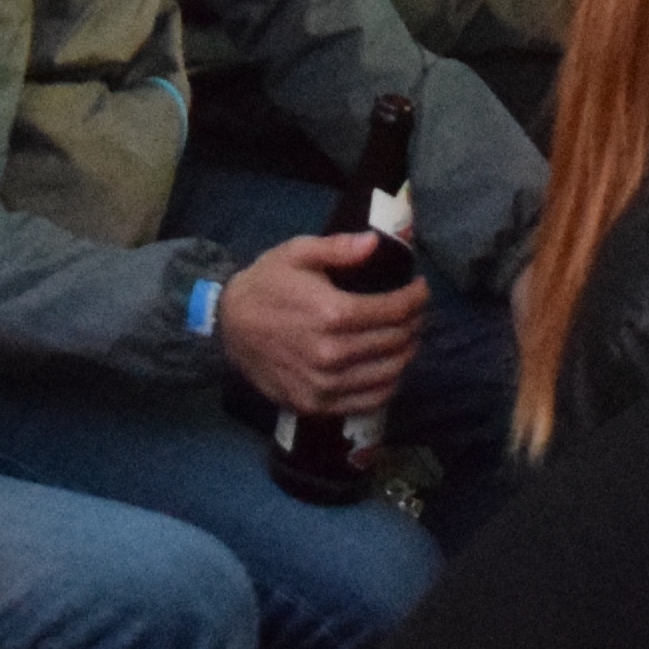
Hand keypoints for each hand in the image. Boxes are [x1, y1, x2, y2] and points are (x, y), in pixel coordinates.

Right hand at [212, 233, 423, 421]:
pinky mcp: (317, 405)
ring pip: (389, 373)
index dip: (415, 298)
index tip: (421, 289)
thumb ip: (339, 248)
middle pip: (395, 341)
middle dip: (414, 322)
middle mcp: (332, 354)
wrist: (227, 326)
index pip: (394, 310)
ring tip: (407, 336)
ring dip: (407, 352)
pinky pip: (369, 400)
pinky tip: (390, 367)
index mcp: (331, 313)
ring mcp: (325, 385)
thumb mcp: (297, 253)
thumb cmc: (266, 285)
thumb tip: (375, 243)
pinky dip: (389, 384)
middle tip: (416, 311)